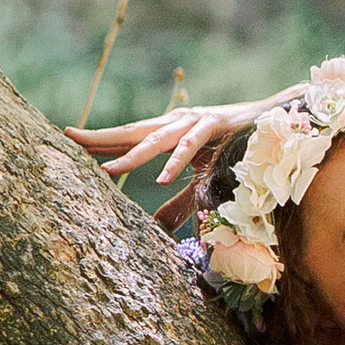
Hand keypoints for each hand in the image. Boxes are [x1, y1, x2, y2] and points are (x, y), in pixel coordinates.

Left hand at [67, 97, 277, 194]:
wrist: (275, 117)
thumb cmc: (237, 146)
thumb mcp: (203, 179)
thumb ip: (180, 202)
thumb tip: (158, 228)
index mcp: (169, 132)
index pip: (127, 138)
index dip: (99, 142)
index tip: (68, 144)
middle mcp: (175, 122)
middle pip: (130, 132)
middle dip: (99, 138)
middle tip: (68, 137)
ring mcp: (194, 122)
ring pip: (155, 140)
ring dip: (130, 156)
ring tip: (106, 170)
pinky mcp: (215, 126)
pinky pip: (191, 147)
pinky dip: (176, 163)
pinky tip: (161, 178)